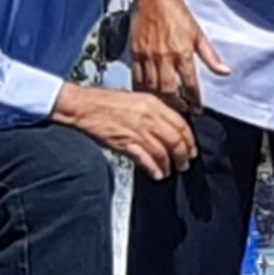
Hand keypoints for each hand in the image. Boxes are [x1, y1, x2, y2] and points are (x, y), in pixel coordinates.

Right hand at [52, 83, 196, 180]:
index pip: (181, 125)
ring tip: (170, 171)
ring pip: (163, 152)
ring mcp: (138, 130)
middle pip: (176, 140)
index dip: (190, 140)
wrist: (81, 105)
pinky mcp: (125, 142)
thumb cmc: (104, 102)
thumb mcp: (136, 100)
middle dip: (183, 155)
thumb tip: (168, 128)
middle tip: (185, 163)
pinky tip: (157, 173)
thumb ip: (153, 114)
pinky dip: (154, 168)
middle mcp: (149, 117)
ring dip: (169, 165)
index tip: (192, 149)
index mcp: (153, 104)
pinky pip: (146, 158)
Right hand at [129, 0, 227, 113]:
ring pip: (151, 86)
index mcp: (182, 53)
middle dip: (176, 105)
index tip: (198, 109)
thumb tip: (225, 72)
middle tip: (182, 112)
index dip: (195, 100)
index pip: (190, 84)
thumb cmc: (177, 13)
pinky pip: (137, 76)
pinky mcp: (135, 52)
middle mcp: (164, 57)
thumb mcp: (199, 34)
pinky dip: (142, 88)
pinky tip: (147, 94)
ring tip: (166, 107)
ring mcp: (147, 56)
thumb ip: (211, 56)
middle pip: (168, 90)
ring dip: (159, 100)